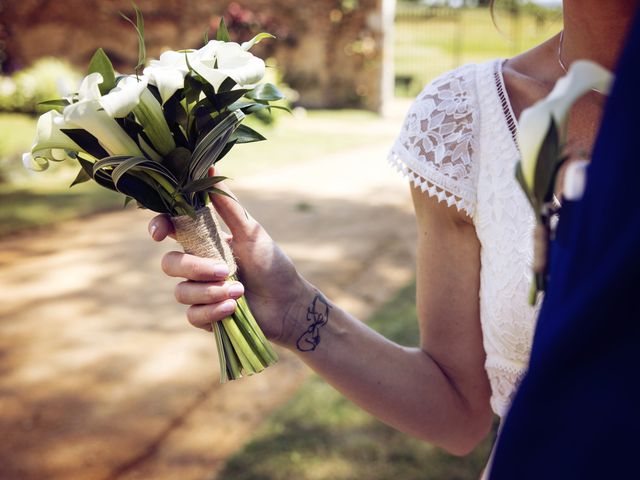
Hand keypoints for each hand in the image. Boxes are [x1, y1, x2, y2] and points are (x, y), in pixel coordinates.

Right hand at [148, 180, 310, 347]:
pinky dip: (212, 310)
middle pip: (170, 264)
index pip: (172, 230)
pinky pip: (192, 315)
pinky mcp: (206, 317)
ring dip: (211, 292)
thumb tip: (211, 168)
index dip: (159, 227)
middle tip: (225, 271)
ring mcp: (200, 292)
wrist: (289, 304)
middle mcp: (198, 266)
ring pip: (181, 292)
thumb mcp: (251, 232)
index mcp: (206, 242)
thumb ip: (228, 206)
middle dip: (194, 268)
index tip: (159, 233)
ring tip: (240, 292)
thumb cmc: (272, 264)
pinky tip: (233, 307)